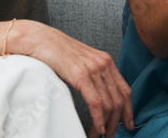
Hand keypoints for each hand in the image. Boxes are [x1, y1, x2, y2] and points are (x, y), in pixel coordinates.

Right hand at [17, 20, 133, 137]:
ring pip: (109, 104)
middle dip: (117, 122)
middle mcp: (103, 63)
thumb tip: (96, 97)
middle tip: (110, 136)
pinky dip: (98, 119)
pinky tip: (96, 129)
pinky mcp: (81, 74)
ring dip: (106, 125)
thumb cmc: (55, 52)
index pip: (125, 89)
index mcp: (105, 61)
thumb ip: (92, 76)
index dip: (128, 110)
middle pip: (119, 100)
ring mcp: (93, 68)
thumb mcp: (81, 63)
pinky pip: (96, 102)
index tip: (128, 124)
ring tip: (99, 136)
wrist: (39, 39)